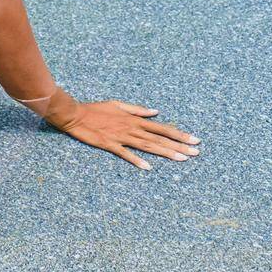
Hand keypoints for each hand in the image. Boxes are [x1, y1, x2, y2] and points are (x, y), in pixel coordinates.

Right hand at [49, 99, 200, 170]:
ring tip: (182, 159)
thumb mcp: (118, 104)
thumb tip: (155, 112)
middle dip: (179, 145)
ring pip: (147, 146)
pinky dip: (136, 160)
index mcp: (135, 119)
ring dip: (165, 152)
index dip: (179, 133)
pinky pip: (125, 154)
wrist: (75, 114)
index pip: (162, 127)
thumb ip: (138, 109)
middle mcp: (131, 128)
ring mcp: (121, 137)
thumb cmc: (96, 109)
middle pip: (159, 138)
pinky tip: (148, 168)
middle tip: (196, 152)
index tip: (194, 139)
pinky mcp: (109, 144)